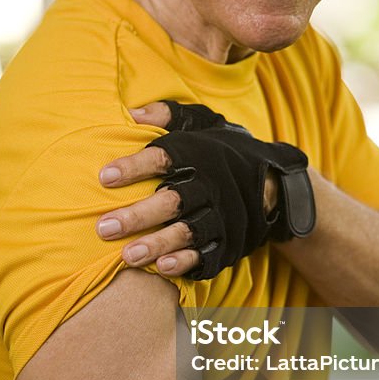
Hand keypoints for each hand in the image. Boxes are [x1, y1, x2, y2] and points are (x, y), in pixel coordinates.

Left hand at [97, 100, 313, 278]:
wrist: (274, 183)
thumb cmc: (221, 152)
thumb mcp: (202, 123)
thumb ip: (167, 115)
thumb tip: (130, 112)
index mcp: (198, 155)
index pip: (164, 158)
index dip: (135, 167)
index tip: (105, 177)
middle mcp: (211, 187)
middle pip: (172, 201)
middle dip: (138, 215)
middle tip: (104, 227)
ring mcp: (222, 218)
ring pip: (187, 232)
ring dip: (157, 244)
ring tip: (128, 255)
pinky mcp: (228, 243)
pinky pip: (207, 255)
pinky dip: (186, 261)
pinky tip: (163, 267)